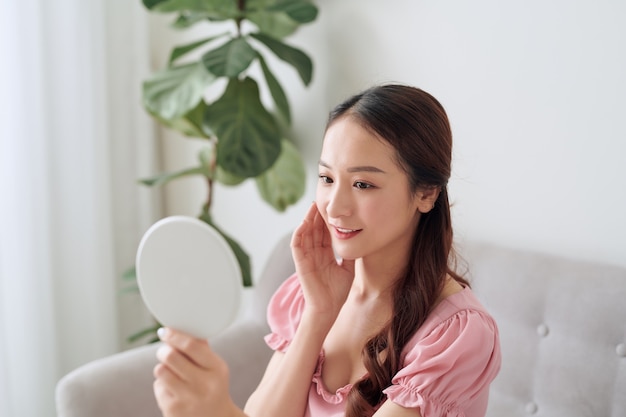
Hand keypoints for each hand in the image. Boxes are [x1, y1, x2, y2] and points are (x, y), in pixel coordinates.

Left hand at [153, 328, 239, 416]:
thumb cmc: (212, 386)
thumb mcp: (215, 367)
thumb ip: (201, 348)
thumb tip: (183, 327)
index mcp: (217, 369)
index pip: (192, 346)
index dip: (174, 336)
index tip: (165, 331)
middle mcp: (204, 385)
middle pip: (171, 356)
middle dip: (164, 350)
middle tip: (165, 351)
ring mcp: (188, 399)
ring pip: (161, 370)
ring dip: (163, 368)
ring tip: (172, 372)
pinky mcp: (173, 410)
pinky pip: (158, 386)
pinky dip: (162, 385)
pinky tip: (174, 390)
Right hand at [291, 203, 354, 318]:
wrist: (329, 308)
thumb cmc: (338, 292)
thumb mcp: (348, 268)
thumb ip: (350, 254)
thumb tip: (358, 240)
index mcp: (325, 255)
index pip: (324, 234)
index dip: (326, 221)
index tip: (331, 208)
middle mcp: (314, 254)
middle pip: (314, 231)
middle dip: (316, 216)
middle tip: (320, 202)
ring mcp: (306, 258)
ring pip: (305, 234)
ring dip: (307, 220)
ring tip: (312, 207)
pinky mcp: (300, 263)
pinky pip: (297, 245)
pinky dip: (299, 234)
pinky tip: (304, 223)